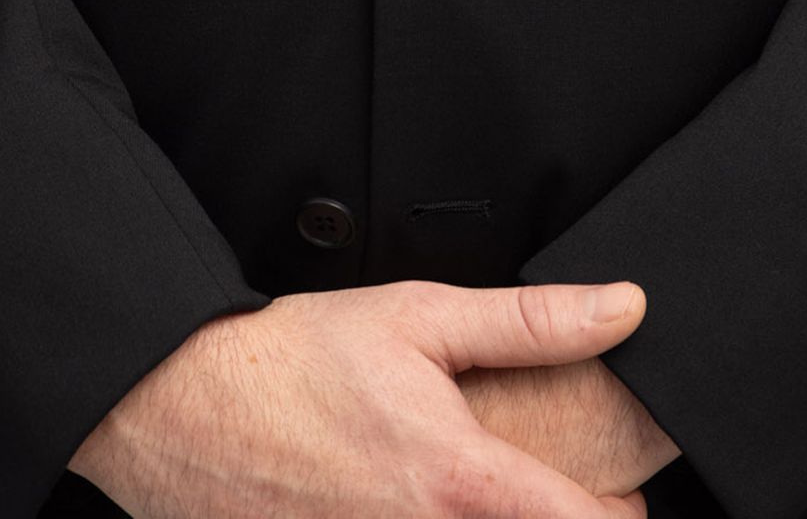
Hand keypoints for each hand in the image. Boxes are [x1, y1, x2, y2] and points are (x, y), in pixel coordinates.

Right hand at [68, 275, 654, 518]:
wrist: (179, 409)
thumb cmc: (296, 356)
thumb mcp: (418, 315)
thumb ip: (531, 322)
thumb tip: (626, 307)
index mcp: (461, 482)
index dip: (625, 515)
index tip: (627, 495)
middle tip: (553, 494)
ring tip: (462, 496)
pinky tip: (408, 507)